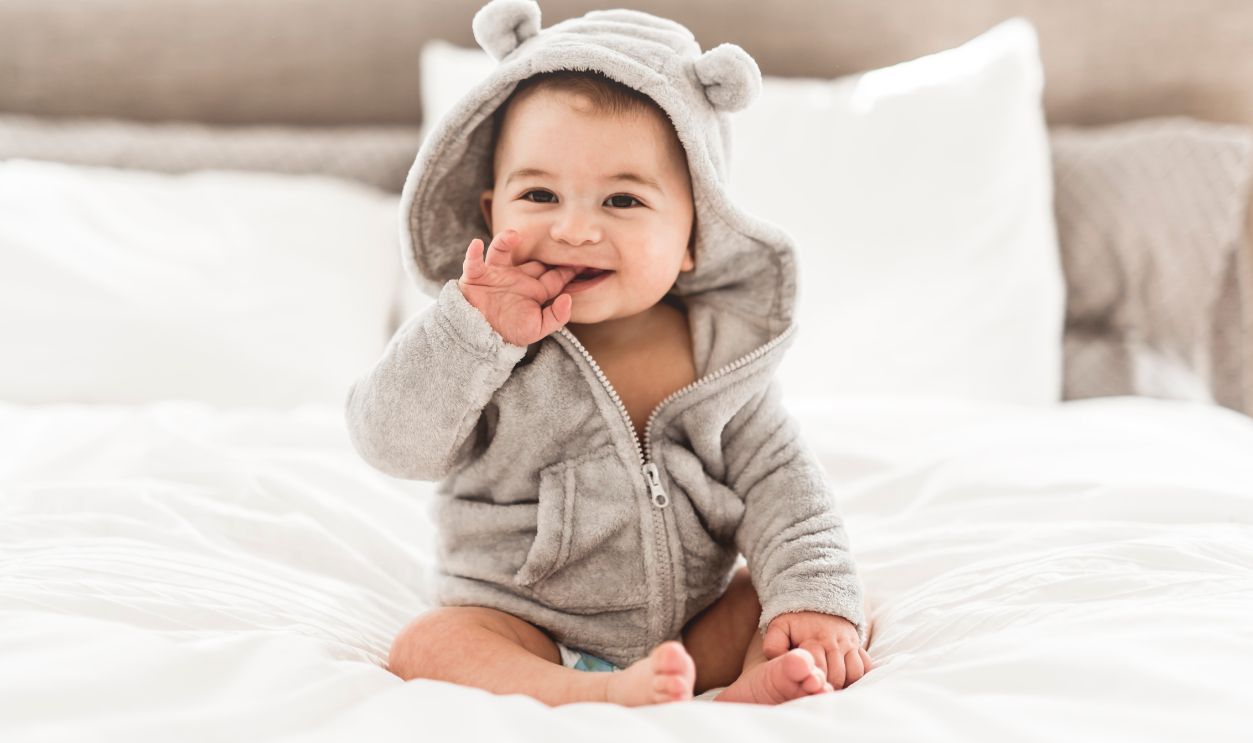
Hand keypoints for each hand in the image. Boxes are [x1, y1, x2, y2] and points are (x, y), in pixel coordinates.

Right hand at [457, 229, 579, 346]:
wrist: (481, 338)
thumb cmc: (510, 332)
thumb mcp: (537, 330)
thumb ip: (556, 317)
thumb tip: (568, 298)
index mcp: (535, 290)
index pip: (556, 277)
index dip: (569, 269)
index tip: (584, 259)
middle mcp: (518, 278)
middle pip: (533, 259)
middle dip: (542, 249)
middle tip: (552, 237)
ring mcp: (497, 275)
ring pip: (501, 252)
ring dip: (505, 241)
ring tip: (513, 235)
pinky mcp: (476, 276)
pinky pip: (473, 262)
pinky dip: (473, 253)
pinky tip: (477, 244)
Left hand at [762, 611, 873, 689]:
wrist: (817, 596)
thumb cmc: (795, 618)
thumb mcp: (779, 628)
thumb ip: (774, 646)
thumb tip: (778, 663)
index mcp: (814, 640)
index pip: (818, 670)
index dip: (812, 683)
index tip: (806, 687)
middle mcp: (834, 642)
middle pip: (837, 675)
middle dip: (828, 687)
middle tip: (818, 692)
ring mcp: (849, 643)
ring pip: (853, 673)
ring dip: (844, 684)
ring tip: (830, 687)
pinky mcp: (857, 644)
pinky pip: (865, 666)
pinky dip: (858, 676)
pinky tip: (845, 679)